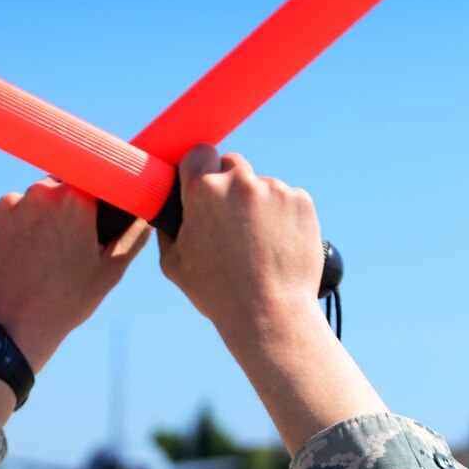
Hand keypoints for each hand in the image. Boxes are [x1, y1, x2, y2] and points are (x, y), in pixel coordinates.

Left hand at [0, 177, 148, 368]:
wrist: (9, 330)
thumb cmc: (65, 303)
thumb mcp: (109, 271)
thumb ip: (133, 235)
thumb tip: (145, 212)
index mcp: (74, 199)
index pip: (91, 178)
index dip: (92, 197)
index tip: (92, 213)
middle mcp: (39, 192)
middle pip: (58, 188)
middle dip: (62, 210)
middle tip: (64, 245)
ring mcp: (7, 204)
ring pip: (29, 202)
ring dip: (35, 221)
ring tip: (37, 259)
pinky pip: (3, 215)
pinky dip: (10, 231)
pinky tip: (16, 260)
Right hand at [156, 145, 383, 453]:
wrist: (270, 314)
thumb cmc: (218, 294)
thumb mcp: (174, 265)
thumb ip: (169, 229)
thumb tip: (167, 213)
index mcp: (202, 190)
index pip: (198, 154)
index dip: (200, 169)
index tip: (204, 183)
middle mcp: (239, 182)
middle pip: (232, 165)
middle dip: (230, 186)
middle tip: (232, 222)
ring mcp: (274, 189)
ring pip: (262, 187)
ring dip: (259, 206)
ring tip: (259, 247)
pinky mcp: (302, 201)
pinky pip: (288, 200)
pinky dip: (284, 217)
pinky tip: (277, 247)